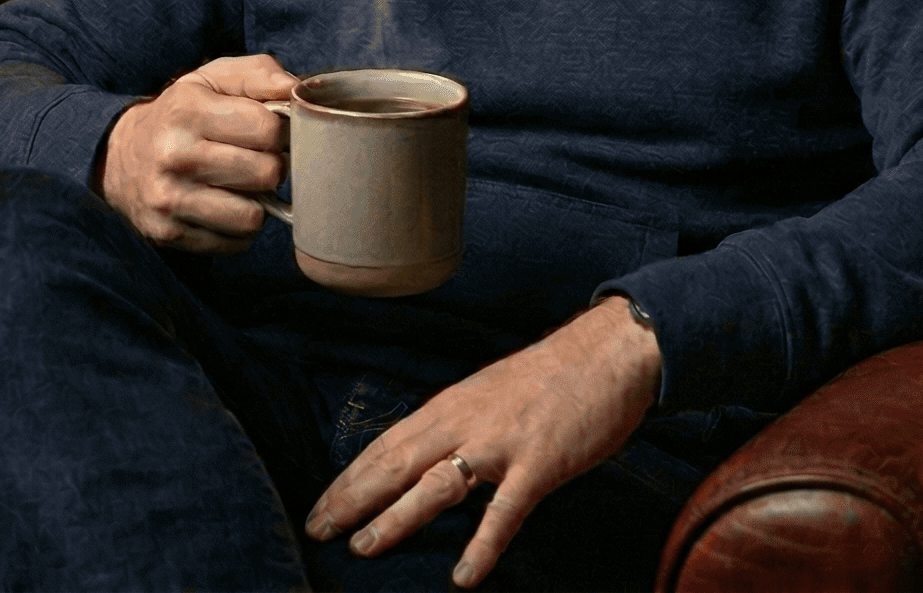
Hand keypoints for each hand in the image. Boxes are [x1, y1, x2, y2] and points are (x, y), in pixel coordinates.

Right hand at [95, 54, 295, 252]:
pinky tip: (224, 206)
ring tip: (241, 186)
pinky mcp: (168, 234)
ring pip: (253, 216)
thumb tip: (295, 90)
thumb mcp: (212, 79)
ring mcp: (168, 199)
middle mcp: (174, 155)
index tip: (267, 132)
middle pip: (267, 173)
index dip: (279, 131)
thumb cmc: (181, 115)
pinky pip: (235, 243)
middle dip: (271, 167)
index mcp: (187, 110)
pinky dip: (238, 228)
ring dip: (257, 203)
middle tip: (257, 160)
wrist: (119, 157)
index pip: (268, 129)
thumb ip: (258, 74)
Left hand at [304, 296, 660, 586]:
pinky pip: (505, 512)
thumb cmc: (550, 377)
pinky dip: (482, 544)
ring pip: (435, 485)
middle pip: (396, 464)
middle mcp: (465, 423)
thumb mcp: (488, 394)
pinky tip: (463, 575)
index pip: (387, 445)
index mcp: (451, 406)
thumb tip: (426, 458)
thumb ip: (457, 424)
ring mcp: (501, 444)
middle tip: (316, 530)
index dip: (350, 478)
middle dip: (352, 499)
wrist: (607, 353)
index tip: (319, 506)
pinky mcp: (539, 465)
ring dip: (395, 518)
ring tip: (362, 548)